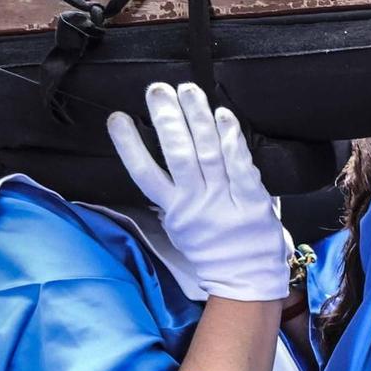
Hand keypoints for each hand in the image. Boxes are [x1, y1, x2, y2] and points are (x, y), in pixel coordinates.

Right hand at [107, 82, 289, 301]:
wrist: (248, 281)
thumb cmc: (213, 251)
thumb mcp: (181, 229)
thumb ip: (171, 198)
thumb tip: (154, 162)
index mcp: (174, 211)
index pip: (144, 174)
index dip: (129, 146)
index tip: (117, 118)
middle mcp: (196, 204)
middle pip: (177, 154)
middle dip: (167, 118)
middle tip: (158, 90)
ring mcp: (225, 202)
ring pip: (208, 153)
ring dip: (197, 118)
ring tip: (187, 91)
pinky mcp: (253, 202)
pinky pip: (241, 166)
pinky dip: (231, 140)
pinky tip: (223, 115)